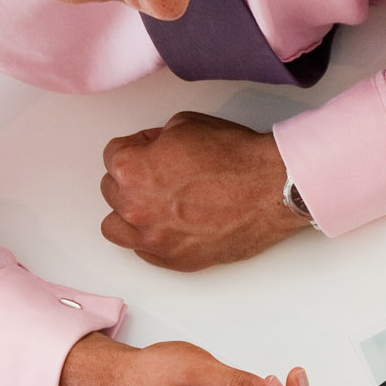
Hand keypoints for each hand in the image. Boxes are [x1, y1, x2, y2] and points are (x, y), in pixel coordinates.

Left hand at [100, 112, 309, 270]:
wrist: (273, 189)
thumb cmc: (237, 158)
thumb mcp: (186, 125)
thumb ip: (156, 141)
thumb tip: (152, 151)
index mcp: (131, 170)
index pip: (112, 156)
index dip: (137, 149)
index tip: (154, 151)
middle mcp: (135, 208)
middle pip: (112, 192)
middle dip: (133, 181)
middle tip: (162, 178)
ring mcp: (155, 239)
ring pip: (118, 228)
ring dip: (130, 216)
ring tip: (155, 208)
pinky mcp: (176, 260)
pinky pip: (145, 252)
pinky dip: (154, 239)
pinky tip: (172, 226)